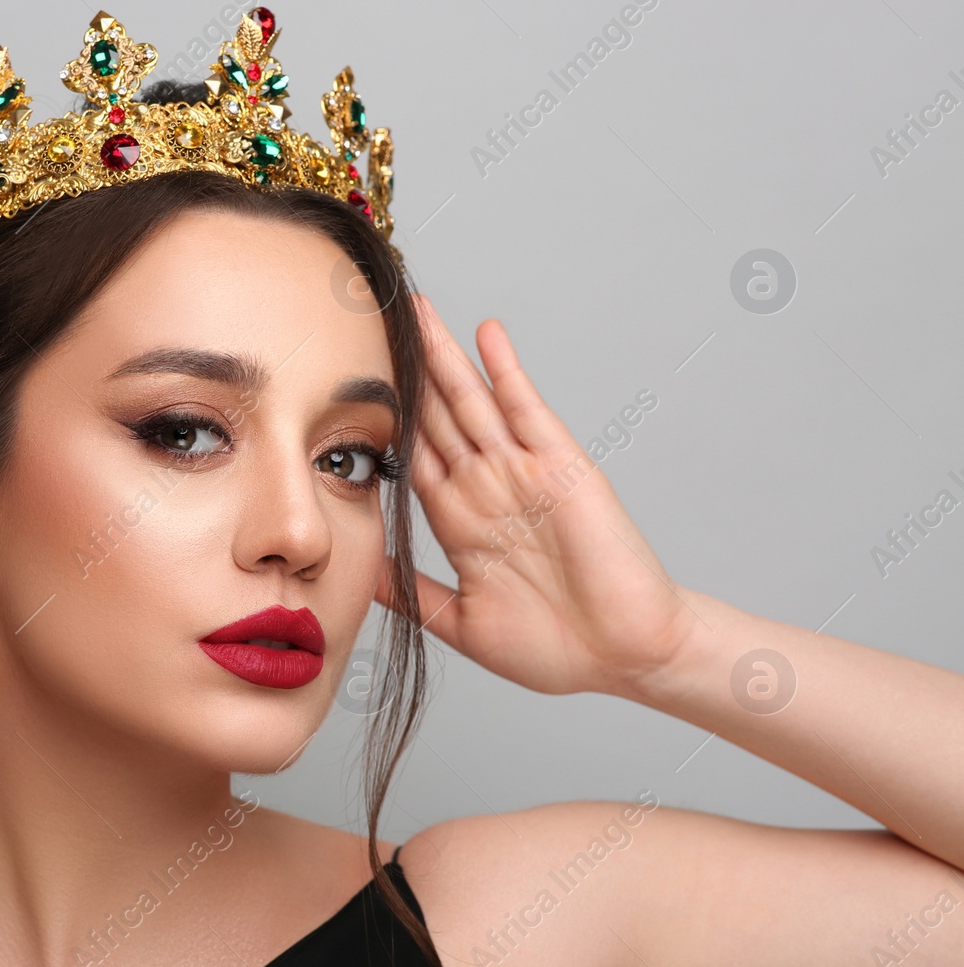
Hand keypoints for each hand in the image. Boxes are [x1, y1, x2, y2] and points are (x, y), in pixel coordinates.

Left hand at [374, 295, 697, 696]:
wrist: (624, 660)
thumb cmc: (554, 648)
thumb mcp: (459, 620)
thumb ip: (409, 591)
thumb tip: (355, 569)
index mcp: (459, 520)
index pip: (409, 451)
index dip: (378, 415)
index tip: (341, 377)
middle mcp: (486, 487)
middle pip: (434, 413)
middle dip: (403, 368)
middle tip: (369, 316)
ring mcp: (523, 473)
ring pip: (471, 401)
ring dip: (443, 354)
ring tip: (415, 306)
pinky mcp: (562, 469)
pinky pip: (527, 411)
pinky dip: (507, 371)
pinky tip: (486, 333)